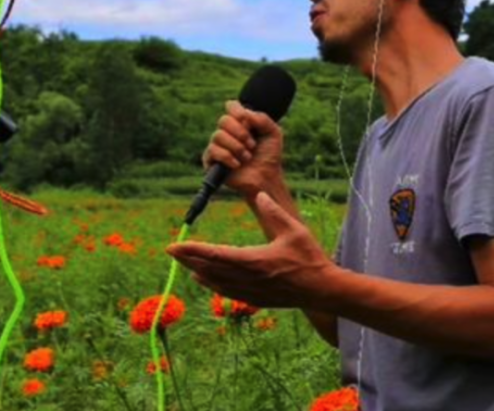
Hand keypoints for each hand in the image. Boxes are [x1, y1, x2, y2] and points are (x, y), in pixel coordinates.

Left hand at [167, 192, 334, 308]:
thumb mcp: (294, 230)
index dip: (191, 250)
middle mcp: (247, 278)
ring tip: (183, 263)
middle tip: (171, 251)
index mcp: (253, 260)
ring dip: (197, 272)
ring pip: (215, 282)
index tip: (174, 245)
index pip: (214, 254)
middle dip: (188, 260)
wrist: (323, 290)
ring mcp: (250, 291)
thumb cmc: (310, 258)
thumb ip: (274, 211)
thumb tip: (259, 193)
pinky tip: (203, 280)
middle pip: (209, 269)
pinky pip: (226, 292)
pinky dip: (211, 285)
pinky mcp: (255, 299)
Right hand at [202, 100, 283, 198]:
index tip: (246, 120)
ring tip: (247, 157)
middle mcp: (227, 132)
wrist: (266, 177)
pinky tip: (237, 164)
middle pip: (223, 120)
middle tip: (252, 145)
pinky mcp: (211, 160)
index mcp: (240, 122)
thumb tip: (244, 113)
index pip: (231, 106)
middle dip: (241, 133)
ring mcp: (218, 145)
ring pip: (218, 135)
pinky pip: (212, 150)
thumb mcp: (273, 133)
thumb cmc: (269, 155)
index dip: (236, 110)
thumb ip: (262, 119)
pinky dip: (227, 157)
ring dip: (236, 147)